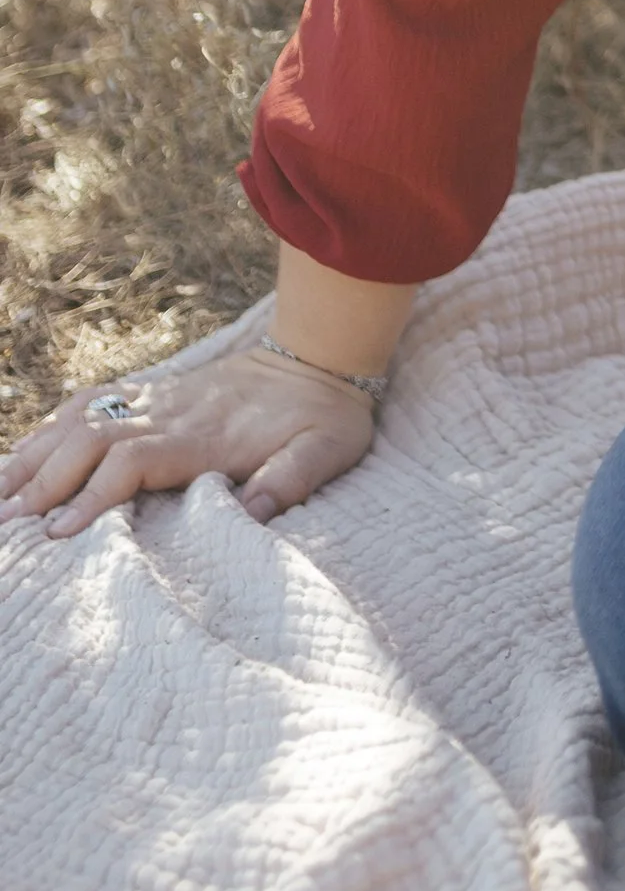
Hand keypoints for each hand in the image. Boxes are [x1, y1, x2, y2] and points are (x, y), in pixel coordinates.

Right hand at [0, 343, 378, 539]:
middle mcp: (171, 412)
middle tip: (7, 525)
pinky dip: (53, 425)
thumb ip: (292, 479)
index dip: (92, 496)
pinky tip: (24, 449)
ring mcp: (159, 398)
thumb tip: (256, 513)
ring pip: (83, 420)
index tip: (56, 534)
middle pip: (92, 441)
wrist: (323, 357)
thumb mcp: (326, 450)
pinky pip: (94, 403)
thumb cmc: (325, 416)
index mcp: (204, 434)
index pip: (132, 462)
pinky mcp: (156, 392)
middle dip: (44, 481)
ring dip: (37, 454)